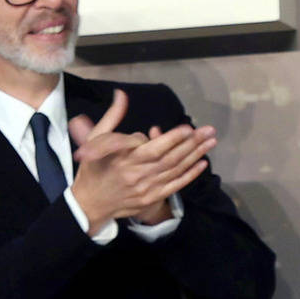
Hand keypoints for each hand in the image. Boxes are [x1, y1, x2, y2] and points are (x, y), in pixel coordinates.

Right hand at [70, 95, 214, 231]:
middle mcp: (136, 174)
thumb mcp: (94, 140)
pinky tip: (201, 163)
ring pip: (175, 170)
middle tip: (209, 131)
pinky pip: (174, 185)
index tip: (187, 128)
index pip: (153, 148)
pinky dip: (190, 175)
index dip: (172, 139)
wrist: (88, 203)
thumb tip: (121, 95)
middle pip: (169, 158)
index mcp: (123, 159)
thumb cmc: (92, 168)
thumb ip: (111, 118)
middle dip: (191, 143)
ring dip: (195, 155)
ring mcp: (146, 188)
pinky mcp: (151, 198)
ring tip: (210, 142)